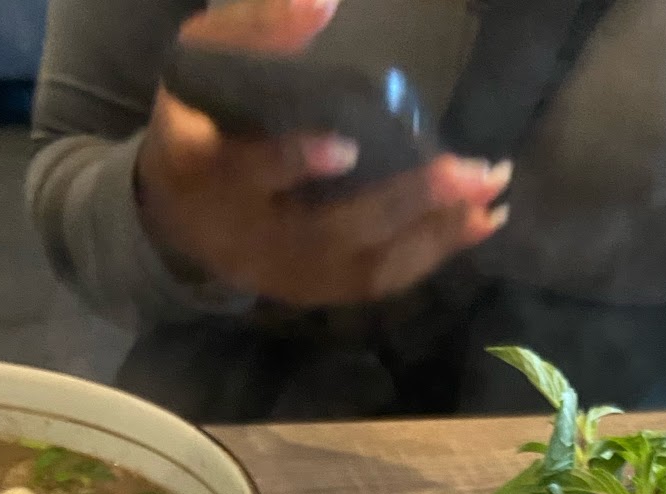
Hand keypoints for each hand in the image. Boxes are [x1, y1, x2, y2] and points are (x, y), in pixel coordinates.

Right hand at [136, 0, 510, 305]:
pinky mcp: (315, 292)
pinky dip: (432, 253)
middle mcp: (249, 237)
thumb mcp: (204, 62)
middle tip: (468, 170)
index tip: (344, 145)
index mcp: (205, 172)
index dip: (293, 162)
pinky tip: (478, 222)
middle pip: (332, 231)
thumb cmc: (199, 122)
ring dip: (434, 232)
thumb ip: (257, 29)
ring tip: (490, 193)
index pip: (247, 171)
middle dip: (404, 201)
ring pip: (364, 266)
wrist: (176, 215)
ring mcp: (286, 274)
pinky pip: (379, 281)